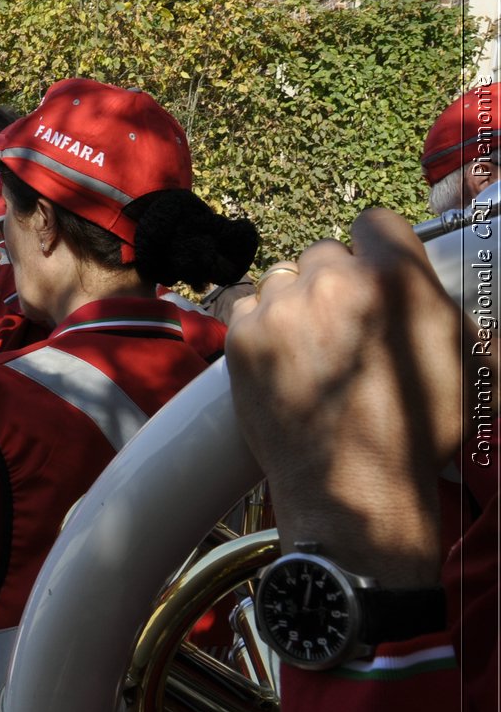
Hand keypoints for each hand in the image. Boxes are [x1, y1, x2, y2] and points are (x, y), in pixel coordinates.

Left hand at [226, 209, 465, 586]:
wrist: (354, 488)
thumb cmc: (416, 434)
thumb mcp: (468, 365)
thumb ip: (451, 312)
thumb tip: (440, 294)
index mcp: (396, 278)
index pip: (376, 222)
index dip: (376, 247)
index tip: (372, 270)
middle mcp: (334, 282)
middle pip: (324, 253)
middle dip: (332, 281)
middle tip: (342, 324)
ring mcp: (281, 307)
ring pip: (281, 278)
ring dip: (293, 301)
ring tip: (310, 347)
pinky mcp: (242, 337)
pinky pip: (244, 305)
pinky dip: (258, 323)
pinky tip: (279, 356)